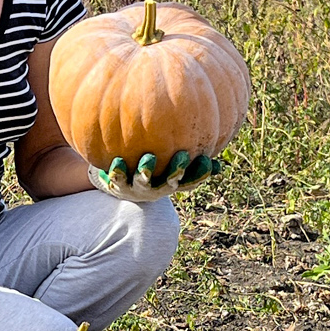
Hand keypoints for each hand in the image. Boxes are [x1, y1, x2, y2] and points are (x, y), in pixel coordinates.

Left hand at [88, 151, 221, 201]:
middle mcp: (158, 187)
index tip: (207, 161)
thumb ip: (191, 151)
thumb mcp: (172, 162)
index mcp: (173, 182)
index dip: (200, 174)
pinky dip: (118, 171)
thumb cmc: (152, 167)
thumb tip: (212, 143)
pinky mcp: (118, 184)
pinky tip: (118, 161)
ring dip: (147, 171)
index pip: (191, 181)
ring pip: (144, 181)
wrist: (119, 184)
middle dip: (176, 171)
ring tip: (148, 158)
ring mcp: (138, 187)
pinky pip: (118, 178)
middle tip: (181, 157)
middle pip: (170, 182)